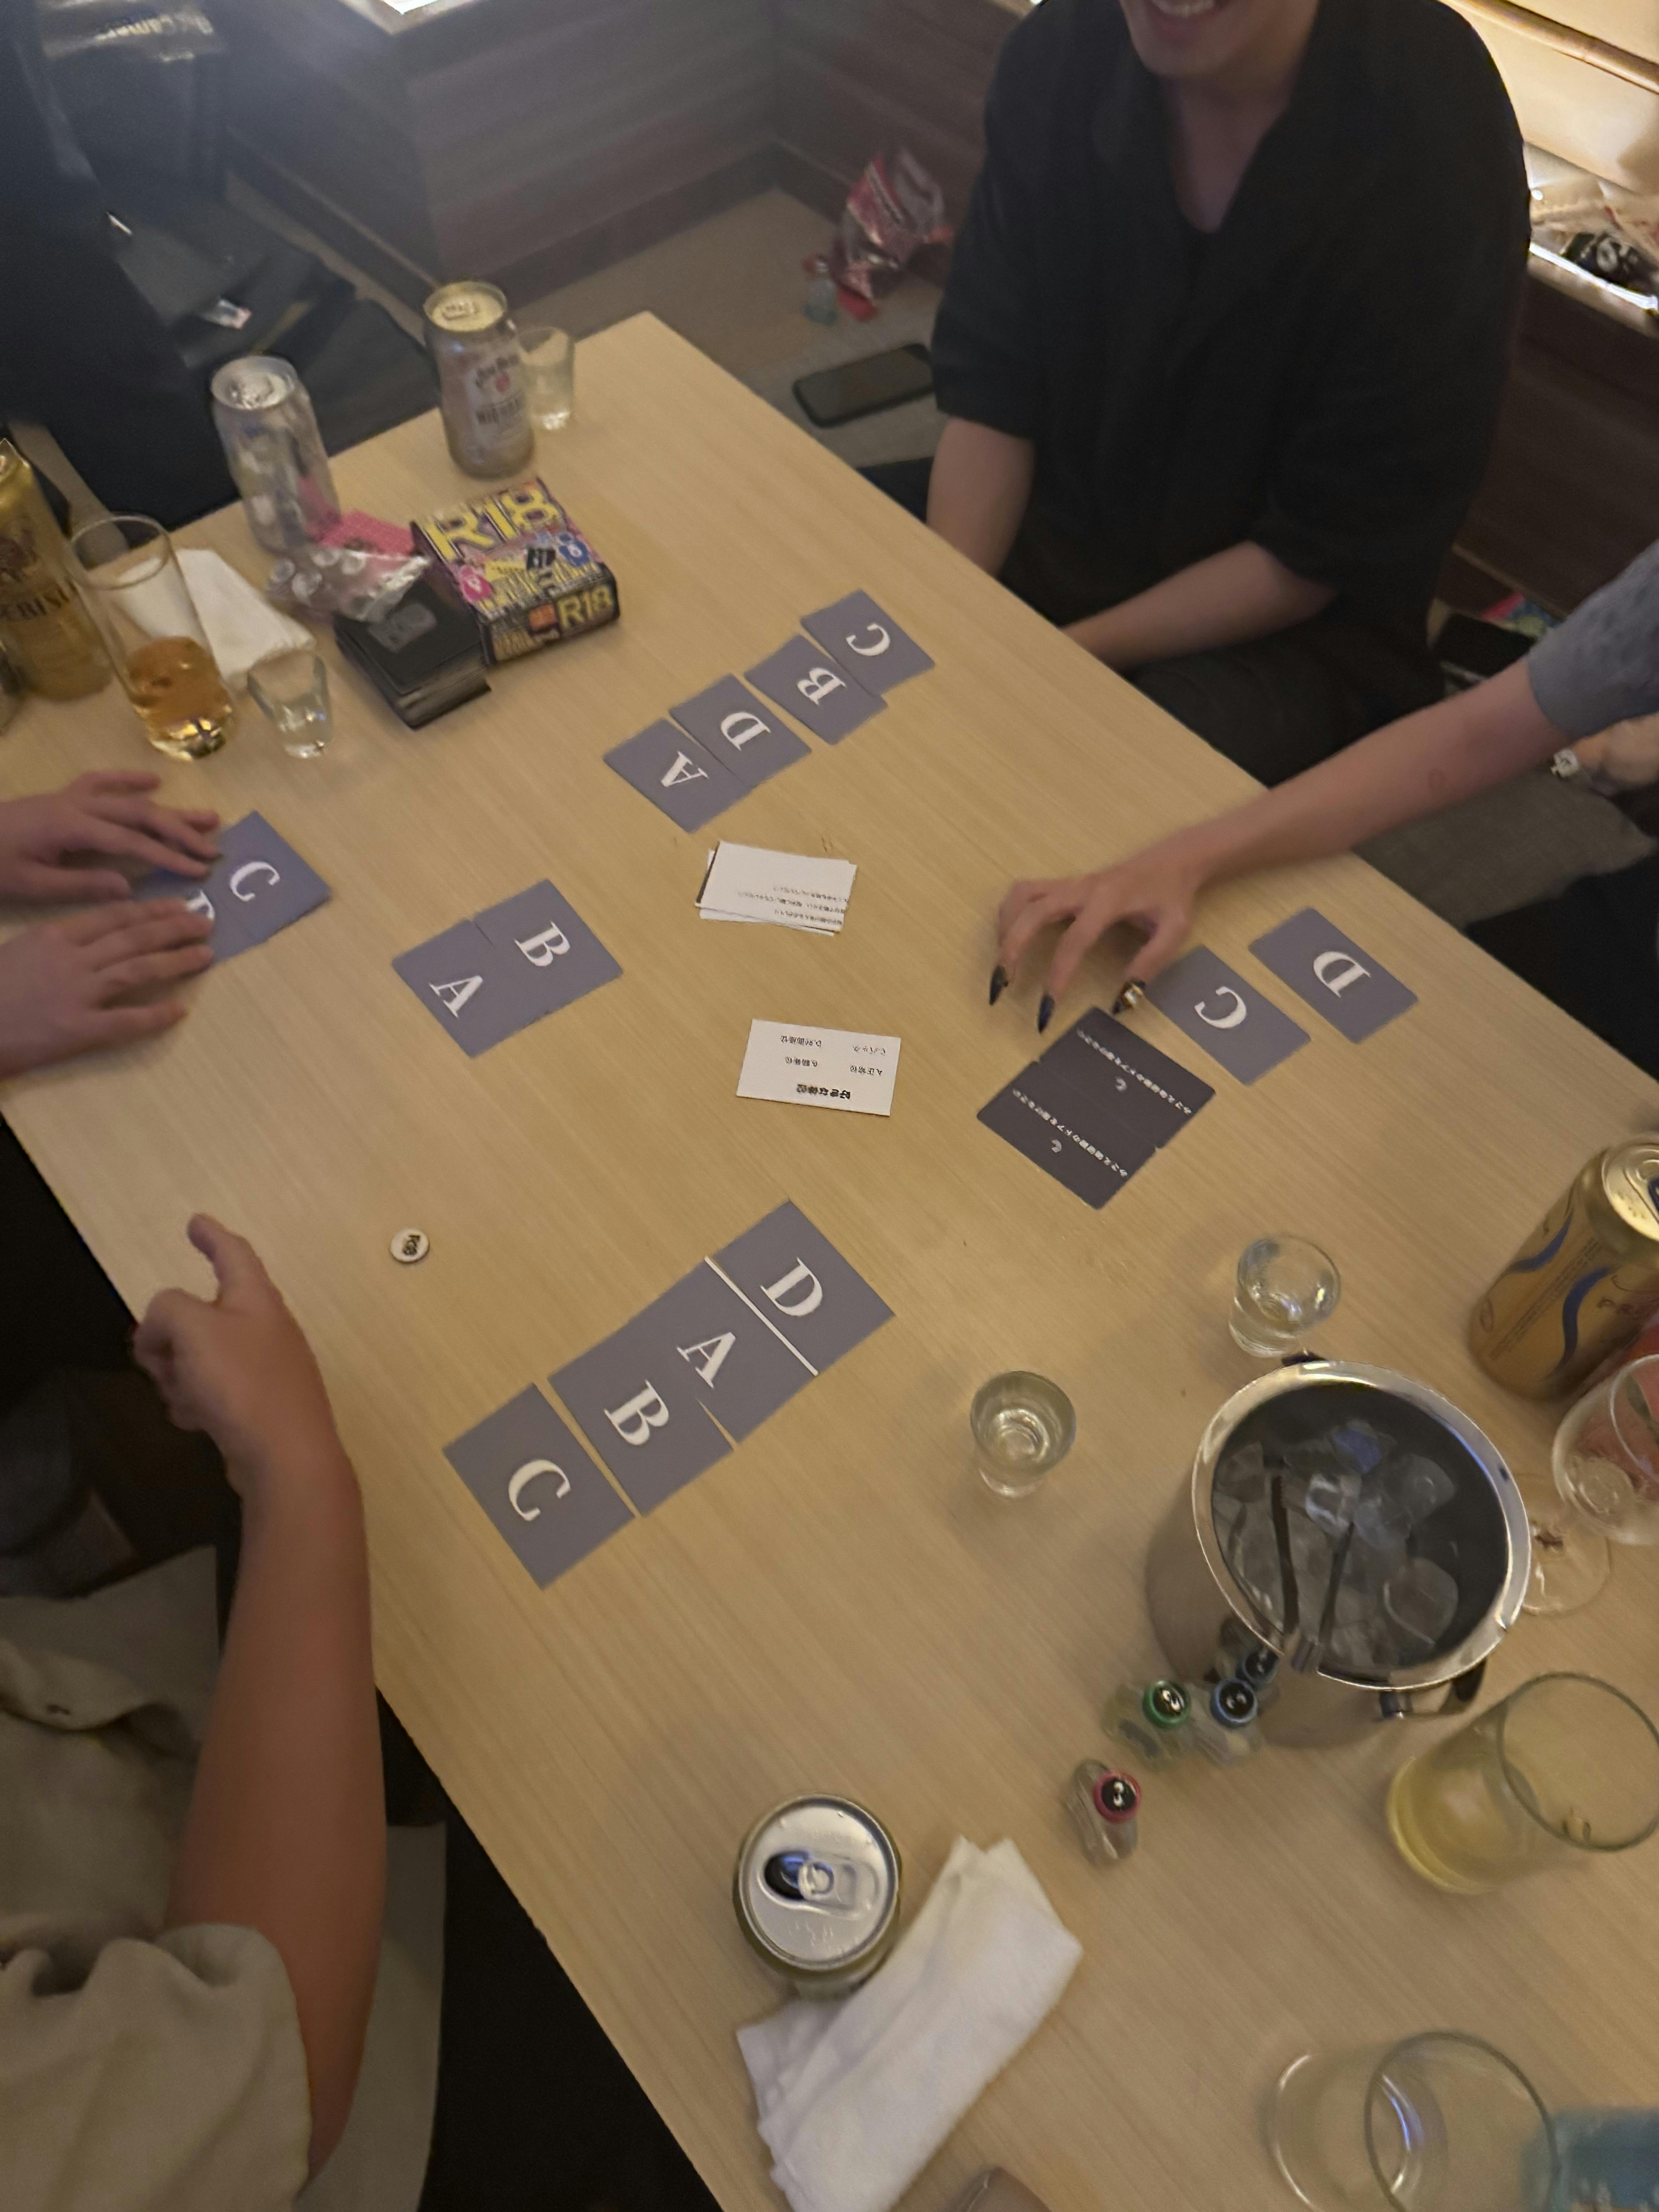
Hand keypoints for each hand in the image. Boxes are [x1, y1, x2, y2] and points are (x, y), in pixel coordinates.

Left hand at [0, 771, 219, 901]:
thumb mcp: (31, 884)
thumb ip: (80, 885)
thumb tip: (128, 887)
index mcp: (69, 827)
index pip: (130, 842)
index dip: (167, 856)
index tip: (198, 871)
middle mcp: (77, 805)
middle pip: (139, 815)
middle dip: (180, 833)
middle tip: (214, 850)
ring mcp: (71, 797)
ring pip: (130, 799)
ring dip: (170, 809)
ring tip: (209, 818)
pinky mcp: (63, 797)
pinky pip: (102, 781)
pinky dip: (129, 780)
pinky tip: (155, 782)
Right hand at [0, 902, 212, 1077]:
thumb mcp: (20, 951)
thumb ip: (59, 942)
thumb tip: (98, 936)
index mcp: (54, 936)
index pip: (113, 916)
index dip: (151, 910)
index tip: (179, 905)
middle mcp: (70, 960)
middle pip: (133, 937)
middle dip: (174, 928)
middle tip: (206, 922)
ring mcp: (76, 994)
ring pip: (137, 970)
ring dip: (176, 961)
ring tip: (206, 954)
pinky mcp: (78, 1030)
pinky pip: (126, 1021)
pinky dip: (155, 1015)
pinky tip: (180, 1010)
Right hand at [135, 1217, 346, 1495]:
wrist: (285, 1457)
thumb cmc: (243, 1383)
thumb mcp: (193, 1329)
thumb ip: (166, 1310)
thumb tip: (160, 1330)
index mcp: (256, 1299)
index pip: (233, 1254)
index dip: (212, 1236)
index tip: (195, 1222)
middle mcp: (264, 1328)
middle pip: (201, 1314)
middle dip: (169, 1335)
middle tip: (153, 1356)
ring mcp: (263, 1369)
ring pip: (198, 1358)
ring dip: (178, 1375)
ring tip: (183, 1395)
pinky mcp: (255, 1407)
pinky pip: (209, 1393)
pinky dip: (195, 1404)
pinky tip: (197, 1421)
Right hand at [993, 839, 1206, 1011]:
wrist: (1174, 858)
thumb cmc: (1172, 896)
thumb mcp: (1174, 931)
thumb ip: (1149, 964)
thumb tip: (1120, 1001)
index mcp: (1108, 901)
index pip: (1073, 941)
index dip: (1057, 976)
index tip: (1046, 1009)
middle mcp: (1082, 888)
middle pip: (1032, 912)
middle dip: (1011, 949)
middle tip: (1000, 986)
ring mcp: (1070, 882)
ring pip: (1022, 895)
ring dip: (1005, 927)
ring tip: (1002, 962)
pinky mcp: (1065, 882)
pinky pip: (1026, 891)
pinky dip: (1011, 913)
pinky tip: (1012, 937)